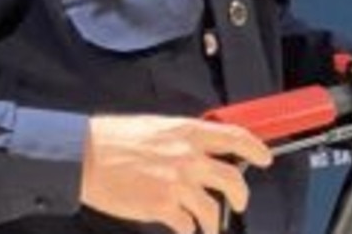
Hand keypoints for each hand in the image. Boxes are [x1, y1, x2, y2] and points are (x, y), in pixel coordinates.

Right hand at [81, 114, 272, 233]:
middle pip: (233, 179)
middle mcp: (188, 156)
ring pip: (213, 209)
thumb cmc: (115, 139)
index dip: (256, 148)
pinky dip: (188, 230)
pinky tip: (182, 227)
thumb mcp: (156, 127)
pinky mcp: (163, 206)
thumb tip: (200, 150)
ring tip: (208, 224)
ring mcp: (177, 183)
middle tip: (239, 201)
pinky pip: (188, 226)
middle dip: (241, 195)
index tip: (265, 157)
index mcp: (187, 131)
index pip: (235, 136)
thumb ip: (182, 138)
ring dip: (214, 220)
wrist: (86, 156)